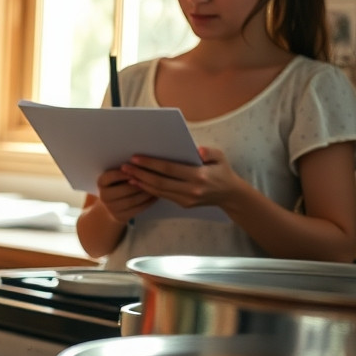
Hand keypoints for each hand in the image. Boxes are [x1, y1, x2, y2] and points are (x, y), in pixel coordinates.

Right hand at [94, 167, 155, 223]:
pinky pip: (137, 209)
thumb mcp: (117, 177)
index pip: (111, 176)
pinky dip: (148, 202)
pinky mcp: (120, 217)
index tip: (137, 167)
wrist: (111, 206)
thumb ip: (126, 171)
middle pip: (125, 189)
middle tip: (154, 178)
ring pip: (133, 200)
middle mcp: (103, 196)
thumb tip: (142, 163)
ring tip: (157, 187)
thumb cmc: (118, 185)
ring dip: (147, 193)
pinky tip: (155, 196)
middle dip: (140, 184)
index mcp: (101, 182)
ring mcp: (111, 208)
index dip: (125, 173)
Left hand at [122, 146, 239, 209]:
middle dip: (140, 174)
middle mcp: (191, 190)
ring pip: (159, 191)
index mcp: (199, 176)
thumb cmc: (222, 171)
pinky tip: (138, 183)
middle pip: (160, 182)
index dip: (151, 164)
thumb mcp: (220, 157)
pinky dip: (149, 190)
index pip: (170, 169)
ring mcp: (187, 199)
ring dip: (141, 183)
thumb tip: (197, 150)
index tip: (136, 158)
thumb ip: (209, 152)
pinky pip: (163, 196)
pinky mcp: (184, 204)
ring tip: (127, 174)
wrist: (230, 195)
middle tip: (125, 166)